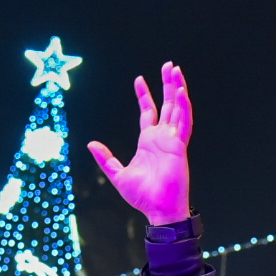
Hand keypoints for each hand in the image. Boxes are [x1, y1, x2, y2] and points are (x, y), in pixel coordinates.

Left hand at [88, 63, 191, 224]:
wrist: (158, 210)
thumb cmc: (142, 196)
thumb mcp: (117, 175)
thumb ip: (106, 159)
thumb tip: (91, 144)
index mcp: (148, 141)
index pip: (148, 112)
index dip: (144, 95)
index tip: (139, 79)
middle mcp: (162, 137)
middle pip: (166, 105)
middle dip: (167, 85)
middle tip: (168, 65)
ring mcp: (173, 141)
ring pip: (177, 109)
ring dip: (178, 89)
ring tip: (176, 71)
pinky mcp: (180, 147)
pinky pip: (184, 123)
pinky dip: (184, 108)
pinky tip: (182, 93)